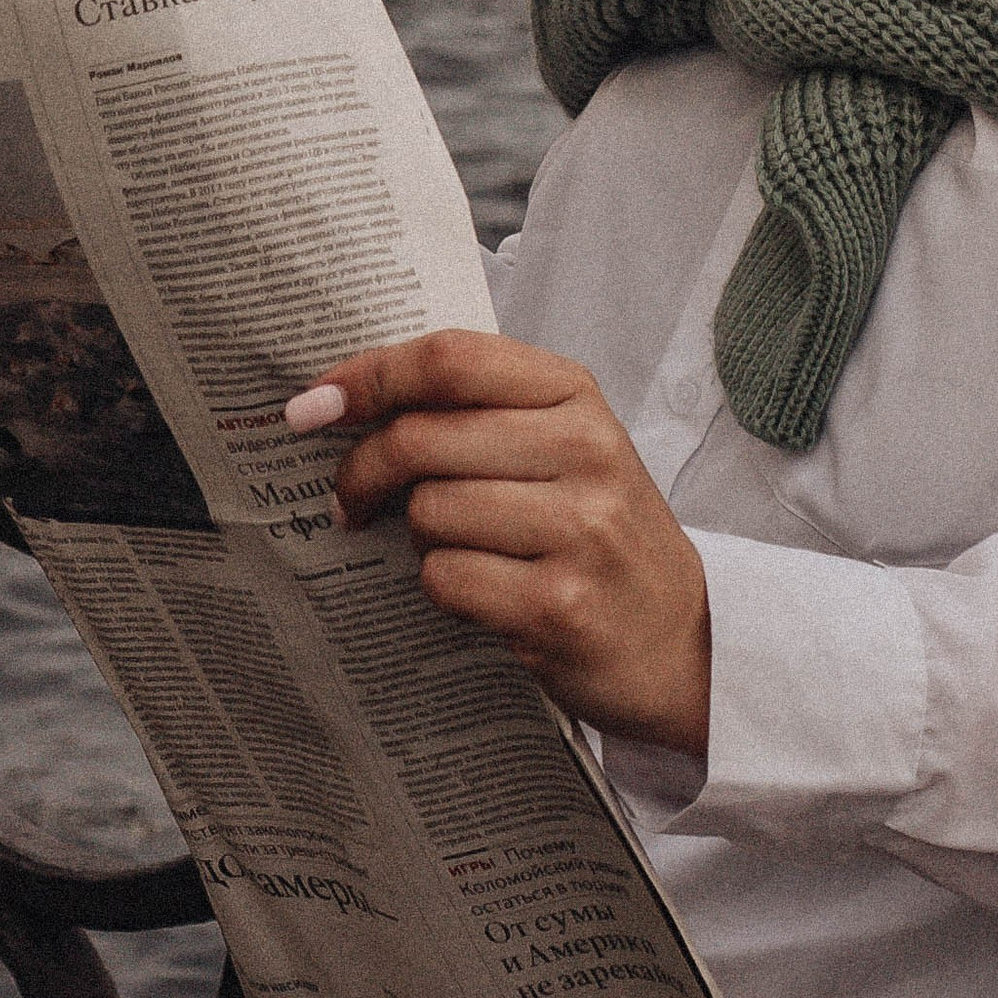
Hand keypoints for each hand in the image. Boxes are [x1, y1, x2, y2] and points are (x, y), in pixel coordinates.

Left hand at [291, 331, 710, 760]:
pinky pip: (447, 580)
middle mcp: (584, 450)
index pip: (451, 359)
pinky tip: (479, 592)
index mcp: (575, 394)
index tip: (313, 404)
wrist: (685, 638)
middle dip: (364, 471)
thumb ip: (478, 412)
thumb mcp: (562, 445)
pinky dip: (443, 588)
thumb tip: (346, 400)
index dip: (370, 375)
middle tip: (352, 499)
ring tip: (452, 549)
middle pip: (422, 438)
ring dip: (418, 538)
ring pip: (429, 512)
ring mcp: (577, 530)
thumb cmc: (600, 531)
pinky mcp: (559, 605)